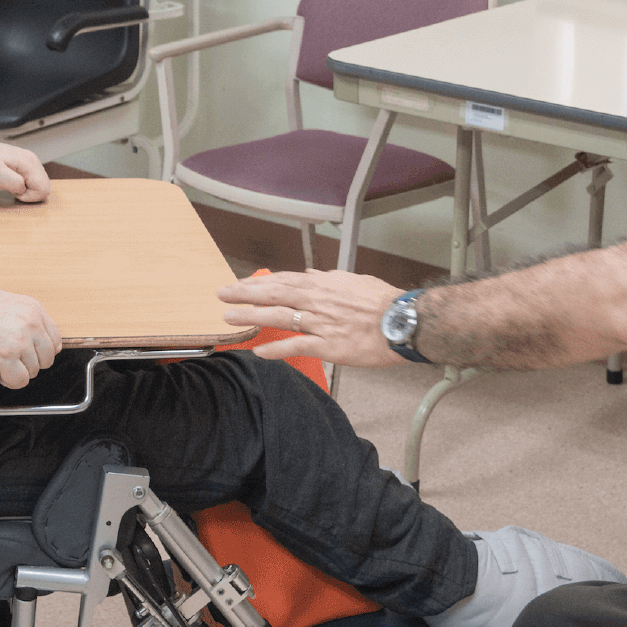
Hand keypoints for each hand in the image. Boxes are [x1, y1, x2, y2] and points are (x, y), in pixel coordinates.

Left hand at [0, 132, 49, 202]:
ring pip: (37, 185)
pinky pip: (30, 182)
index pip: (44, 189)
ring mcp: (26, 162)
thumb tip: (24, 189)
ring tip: (7, 185)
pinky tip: (8, 184)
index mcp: (29, 162)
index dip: (29, 197)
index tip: (12, 192)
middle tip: (10, 190)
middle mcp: (31, 160)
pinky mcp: (20, 166)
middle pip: (44, 187)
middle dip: (28, 195)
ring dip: (24, 192)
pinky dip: (21, 188)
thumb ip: (14, 183)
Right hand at [0, 288, 59, 388]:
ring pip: (34, 371)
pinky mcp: (7, 358)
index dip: (43, 351)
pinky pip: (20, 380)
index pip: (55, 339)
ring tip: (4, 364)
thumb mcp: (9, 302)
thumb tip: (41, 338)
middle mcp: (30, 325)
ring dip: (19, 371)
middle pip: (48, 358)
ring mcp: (20, 342)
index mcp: (33, 309)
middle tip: (17, 360)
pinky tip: (0, 373)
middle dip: (32, 363)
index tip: (33, 354)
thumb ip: (27, 317)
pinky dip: (11, 381)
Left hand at [217, 270, 405, 368]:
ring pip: (279, 317)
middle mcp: (317, 300)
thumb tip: (308, 274)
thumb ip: (328, 278)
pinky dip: (276, 349)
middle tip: (222, 295)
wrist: (404, 321)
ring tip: (229, 319)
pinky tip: (259, 352)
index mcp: (323, 284)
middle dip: (245, 293)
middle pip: (274, 294)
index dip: (259, 281)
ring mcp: (321, 323)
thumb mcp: (354, 280)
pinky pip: (297, 346)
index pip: (284, 280)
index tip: (241, 283)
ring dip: (251, 317)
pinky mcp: (328, 345)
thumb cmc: (383, 302)